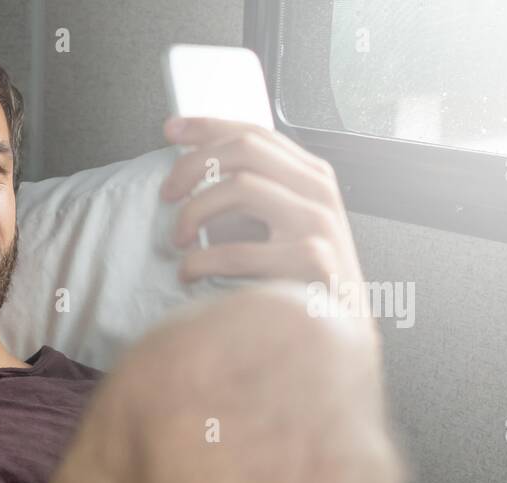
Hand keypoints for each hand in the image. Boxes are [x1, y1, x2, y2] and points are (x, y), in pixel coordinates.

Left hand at [160, 117, 364, 290]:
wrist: (339, 330)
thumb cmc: (303, 279)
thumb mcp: (285, 224)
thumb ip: (256, 195)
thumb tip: (194, 173)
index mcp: (311, 177)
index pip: (256, 134)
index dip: (208, 127)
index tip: (172, 130)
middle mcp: (318, 191)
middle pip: (245, 150)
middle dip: (193, 166)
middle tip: (167, 194)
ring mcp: (317, 223)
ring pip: (239, 187)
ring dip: (195, 212)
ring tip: (180, 239)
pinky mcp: (309, 260)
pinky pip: (237, 250)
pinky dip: (200, 261)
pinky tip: (190, 272)